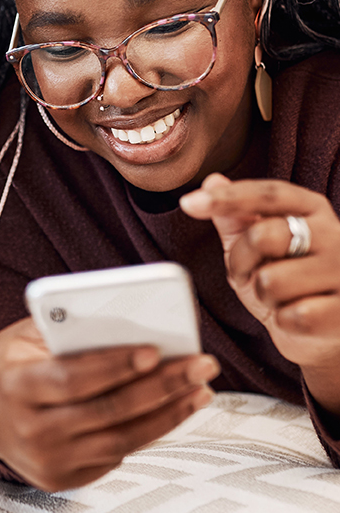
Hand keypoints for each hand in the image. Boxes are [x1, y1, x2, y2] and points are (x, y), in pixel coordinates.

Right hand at [0, 317, 217, 491]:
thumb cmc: (7, 363)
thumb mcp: (24, 338)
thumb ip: (67, 331)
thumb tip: (130, 324)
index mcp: (15, 387)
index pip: (72, 379)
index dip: (114, 366)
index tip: (154, 350)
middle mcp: (31, 431)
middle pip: (108, 411)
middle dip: (161, 387)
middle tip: (201, 364)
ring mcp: (48, 461)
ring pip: (122, 439)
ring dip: (169, 413)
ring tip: (200, 388)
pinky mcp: (63, 479)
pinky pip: (117, 454)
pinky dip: (150, 430)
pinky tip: (174, 408)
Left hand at [180, 174, 339, 412]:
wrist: (320, 332)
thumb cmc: (286, 282)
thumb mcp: (255, 247)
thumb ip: (235, 216)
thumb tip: (213, 179)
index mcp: (312, 210)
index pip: (269, 194)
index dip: (228, 197)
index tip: (188, 203)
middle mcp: (336, 234)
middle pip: (263, 235)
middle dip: (241, 261)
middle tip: (249, 276)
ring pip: (271, 280)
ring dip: (262, 295)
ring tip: (279, 297)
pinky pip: (292, 315)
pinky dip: (282, 320)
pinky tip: (296, 318)